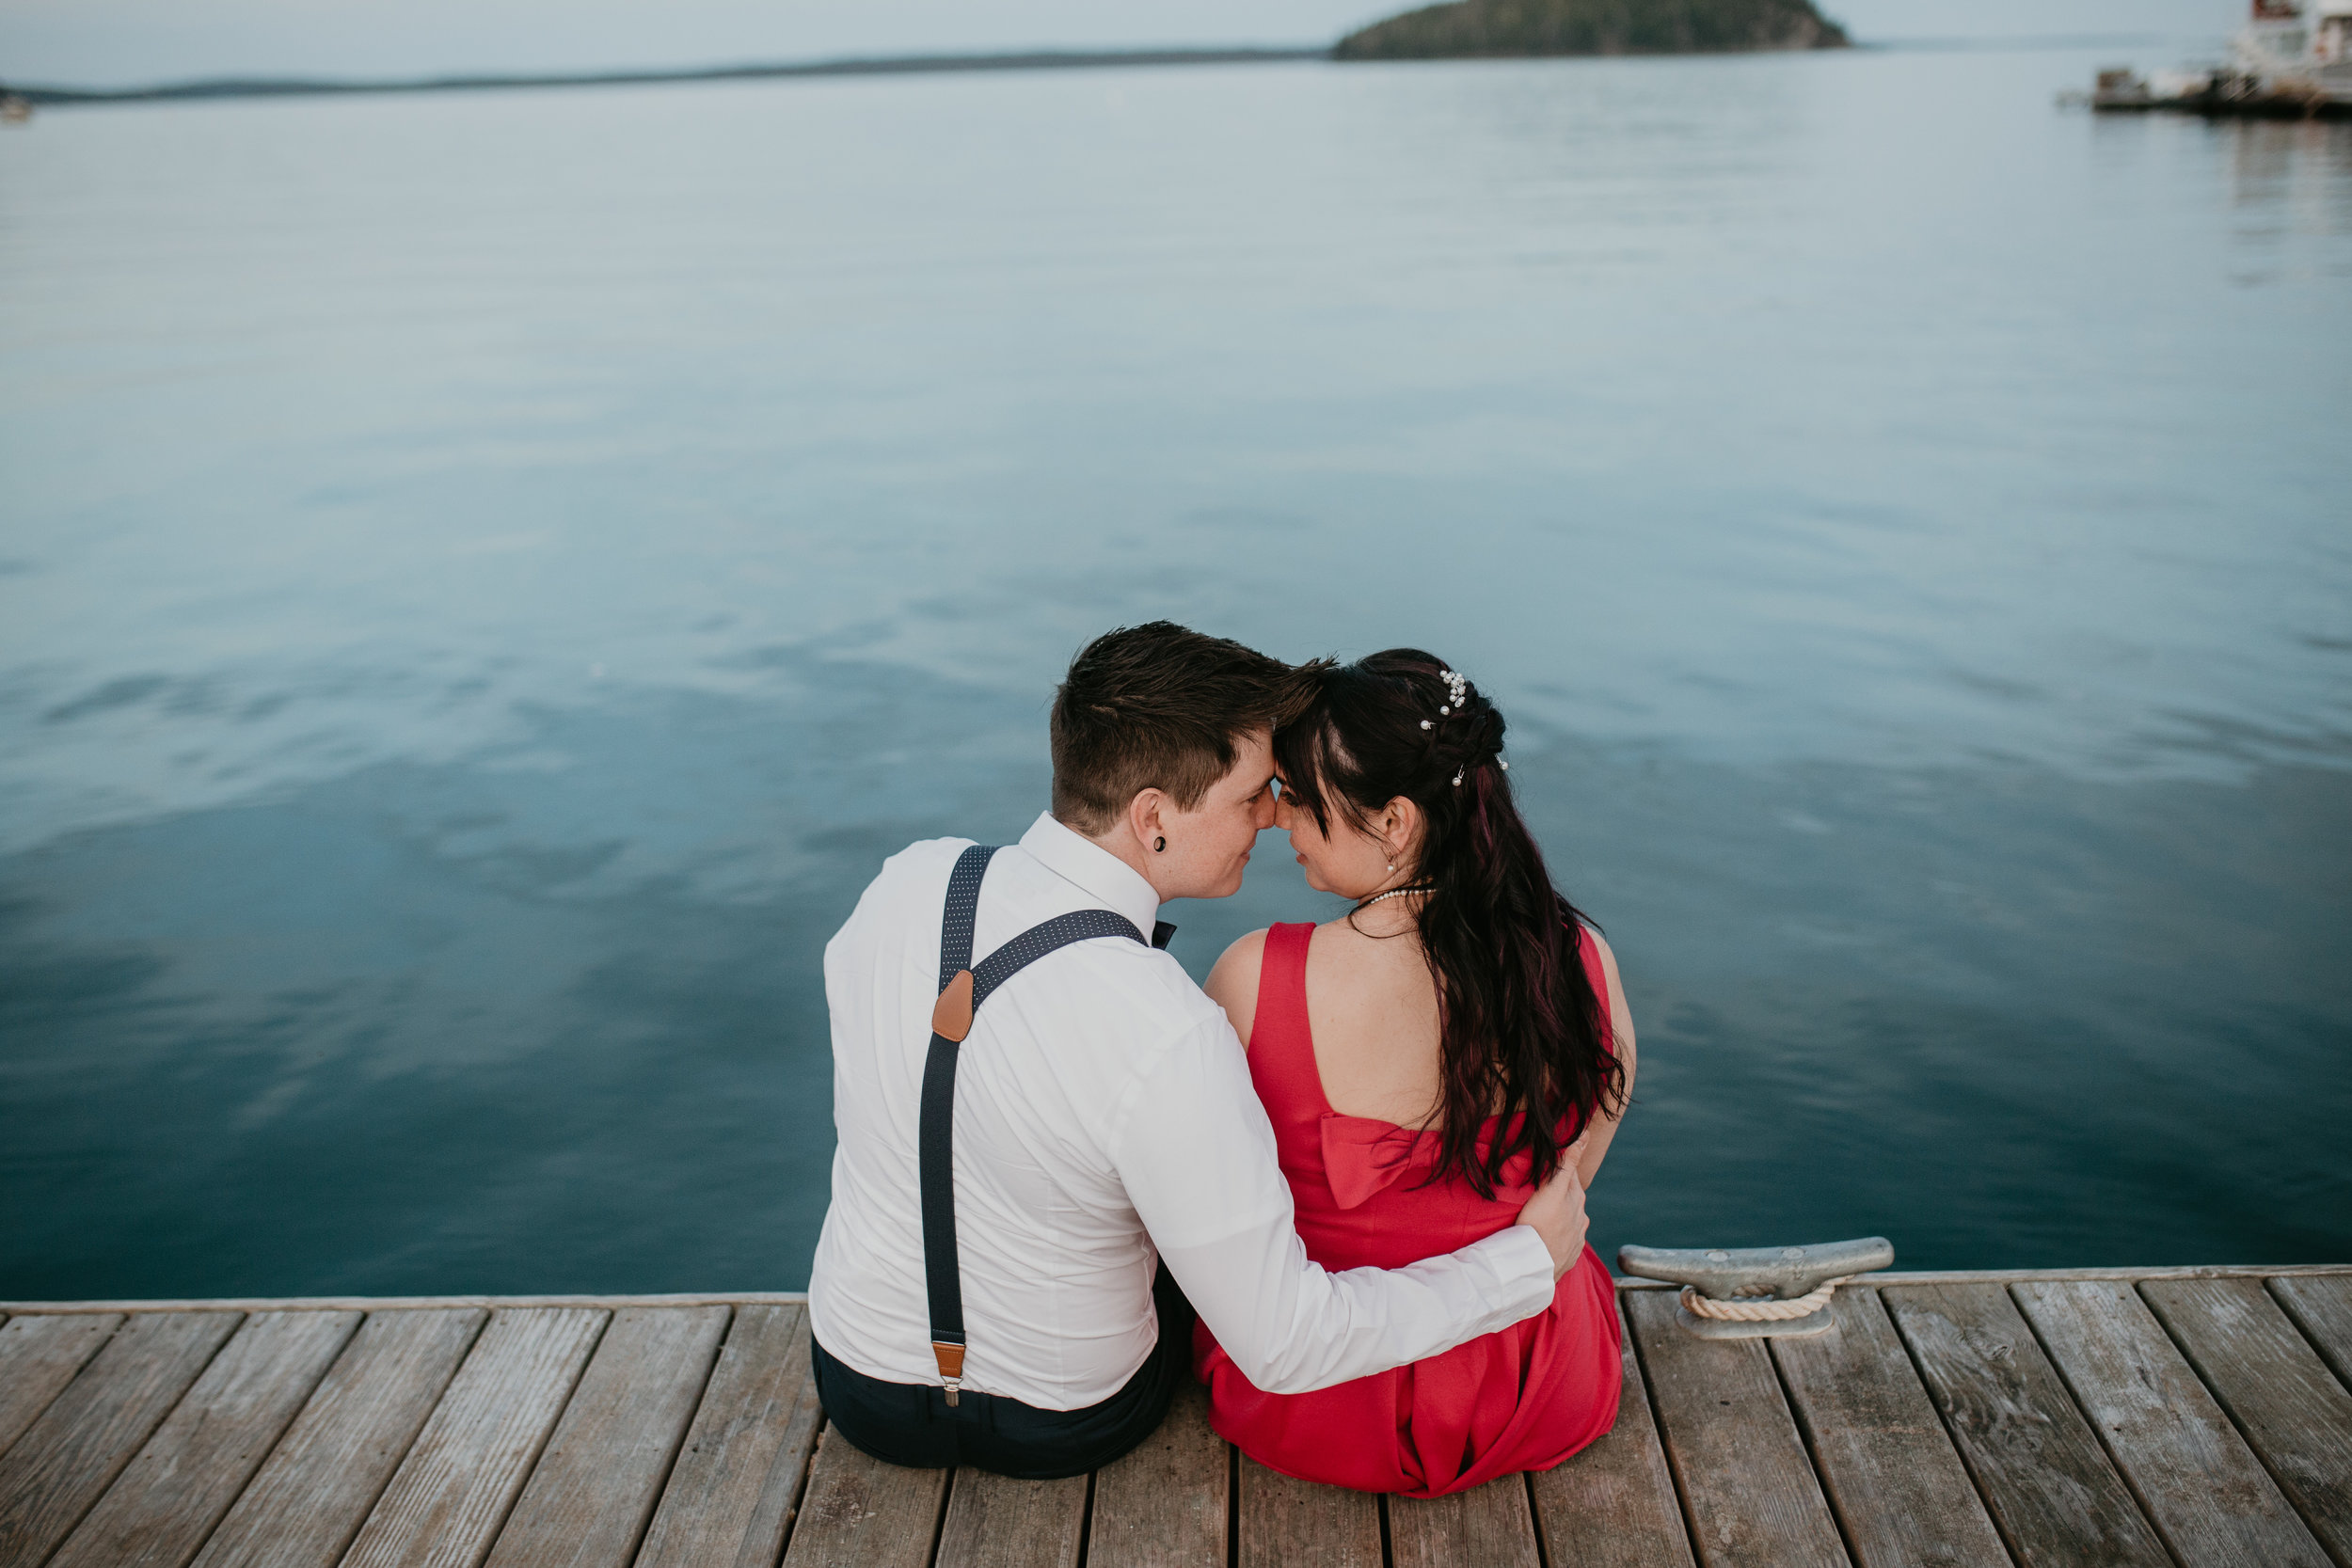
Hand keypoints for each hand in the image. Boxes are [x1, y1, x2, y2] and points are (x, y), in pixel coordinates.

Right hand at [1515, 1156, 1589, 1279]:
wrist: (1535, 1266)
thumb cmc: (1539, 1225)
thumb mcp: (1551, 1189)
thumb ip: (1568, 1163)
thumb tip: (1585, 1135)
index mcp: (1577, 1199)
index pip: (1572, 1174)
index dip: (1563, 1166)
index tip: (1555, 1160)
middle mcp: (1581, 1218)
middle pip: (1572, 1197)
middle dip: (1562, 1189)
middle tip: (1545, 1185)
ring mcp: (1576, 1238)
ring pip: (1571, 1219)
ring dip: (1562, 1213)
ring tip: (1545, 1211)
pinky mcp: (1569, 1254)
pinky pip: (1567, 1239)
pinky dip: (1560, 1234)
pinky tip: (1550, 1234)